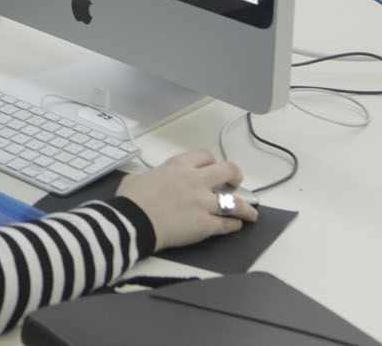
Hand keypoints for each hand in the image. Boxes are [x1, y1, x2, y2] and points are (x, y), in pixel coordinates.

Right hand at [116, 149, 257, 249]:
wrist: (131, 222)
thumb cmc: (130, 199)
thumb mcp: (138, 177)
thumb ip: (154, 176)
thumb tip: (154, 180)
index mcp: (179, 165)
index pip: (205, 155)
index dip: (212, 163)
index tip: (212, 170)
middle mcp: (196, 180)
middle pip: (228, 171)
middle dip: (236, 177)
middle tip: (235, 185)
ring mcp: (203, 203)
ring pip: (236, 202)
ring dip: (246, 208)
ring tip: (251, 213)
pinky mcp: (206, 224)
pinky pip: (227, 224)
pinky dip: (234, 225)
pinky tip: (235, 226)